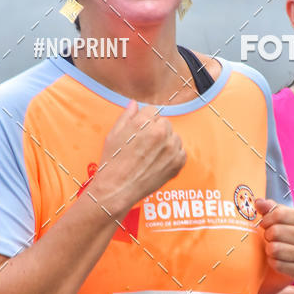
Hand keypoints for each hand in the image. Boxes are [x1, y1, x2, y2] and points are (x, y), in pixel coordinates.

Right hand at [89, 101, 185, 216]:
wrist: (117, 189)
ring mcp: (171, 148)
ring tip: (151, 156)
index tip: (140, 132)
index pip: (152, 111)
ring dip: (166, 143)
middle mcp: (160, 132)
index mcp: (144, 122)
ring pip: (174, 137)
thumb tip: (134, 104)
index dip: (145, 121)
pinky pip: (181, 152)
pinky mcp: (177, 163)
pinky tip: (158, 163)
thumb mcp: (114, 134)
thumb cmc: (112, 162)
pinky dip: (173, 157)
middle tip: (144, 146)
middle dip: (156, 130)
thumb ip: (127, 116)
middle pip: (165, 123)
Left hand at [256, 199, 293, 277]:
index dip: (266, 218)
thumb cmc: (285, 235)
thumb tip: (258, 202)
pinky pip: (277, 264)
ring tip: (273, 247)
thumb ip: (270, 208)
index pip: (279, 214)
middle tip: (269, 238)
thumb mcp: (280, 219)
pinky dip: (272, 262)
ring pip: (275, 249)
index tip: (265, 223)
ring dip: (269, 249)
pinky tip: (277, 259)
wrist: (293, 261)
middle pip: (276, 231)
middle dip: (267, 235)